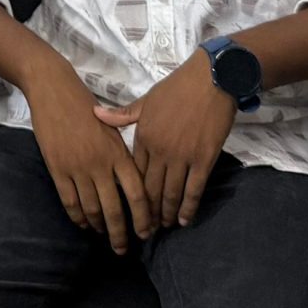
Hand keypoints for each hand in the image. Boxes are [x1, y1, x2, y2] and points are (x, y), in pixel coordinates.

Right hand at [24, 63, 152, 251]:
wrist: (54, 90)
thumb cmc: (86, 106)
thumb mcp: (112, 128)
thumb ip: (123, 155)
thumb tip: (136, 184)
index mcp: (118, 153)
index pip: (137, 194)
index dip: (143, 217)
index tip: (146, 232)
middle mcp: (101, 164)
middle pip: (114, 209)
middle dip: (120, 233)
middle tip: (123, 249)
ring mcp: (77, 168)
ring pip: (92, 209)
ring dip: (98, 227)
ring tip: (102, 236)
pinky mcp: (57, 169)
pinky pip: (70, 202)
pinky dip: (77, 217)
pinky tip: (83, 223)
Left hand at [94, 52, 235, 230]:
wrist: (211, 79)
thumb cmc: (177, 88)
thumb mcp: (146, 100)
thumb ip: (123, 114)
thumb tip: (95, 114)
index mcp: (143, 136)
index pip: (134, 172)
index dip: (132, 193)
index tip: (130, 207)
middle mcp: (160, 150)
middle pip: (150, 188)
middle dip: (147, 211)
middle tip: (145, 228)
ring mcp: (182, 156)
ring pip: (171, 192)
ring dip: (166, 213)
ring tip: (164, 226)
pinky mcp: (204, 159)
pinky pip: (194, 189)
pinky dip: (188, 207)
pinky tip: (184, 219)